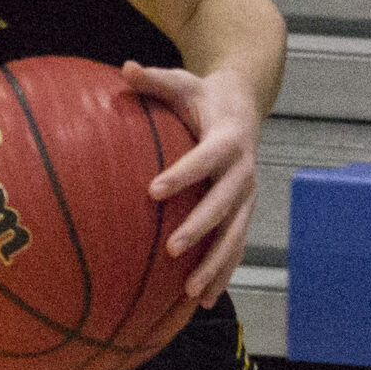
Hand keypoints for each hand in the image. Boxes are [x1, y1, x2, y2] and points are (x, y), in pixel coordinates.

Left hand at [125, 60, 259, 308]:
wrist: (244, 104)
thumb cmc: (202, 95)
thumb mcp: (181, 81)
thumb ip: (153, 79)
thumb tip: (125, 67)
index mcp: (227, 140)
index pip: (206, 159)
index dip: (183, 174)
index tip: (154, 190)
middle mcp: (242, 172)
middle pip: (225, 205)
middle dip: (200, 228)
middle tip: (172, 248)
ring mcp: (246, 196)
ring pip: (235, 235)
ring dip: (215, 264)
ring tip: (191, 292)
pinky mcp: (243, 213)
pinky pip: (235, 247)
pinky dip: (222, 274)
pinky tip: (203, 302)